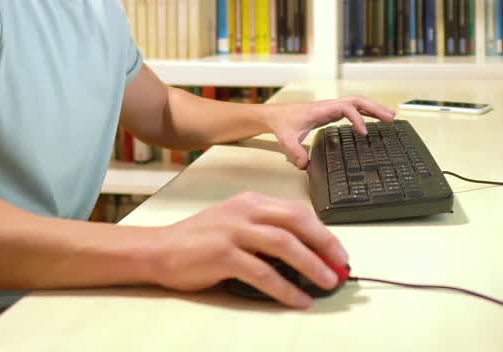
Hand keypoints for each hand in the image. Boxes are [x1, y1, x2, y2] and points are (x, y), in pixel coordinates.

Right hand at [149, 191, 348, 308]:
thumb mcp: (235, 223)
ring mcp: (234, 231)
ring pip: (284, 245)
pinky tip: (298, 299)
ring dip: (311, 265)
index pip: (296, 211)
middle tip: (342, 264)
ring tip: (327, 282)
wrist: (160, 249)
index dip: (322, 231)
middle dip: (325, 243)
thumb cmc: (199, 240)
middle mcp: (245, 211)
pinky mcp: (223, 255)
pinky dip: (285, 288)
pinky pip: (263, 273)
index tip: (338, 251)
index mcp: (251, 201)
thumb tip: (303, 254)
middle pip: (296, 221)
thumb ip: (264, 230)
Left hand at [267, 96, 396, 168]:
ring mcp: (332, 108)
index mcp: (322, 109)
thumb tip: (305, 166)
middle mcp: (330, 106)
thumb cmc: (282, 124)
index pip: (346, 108)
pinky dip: (366, 114)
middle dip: (375, 109)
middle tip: (391, 119)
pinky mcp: (332, 113)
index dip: (357, 119)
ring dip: (374, 109)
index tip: (363, 133)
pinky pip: (353, 110)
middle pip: (358, 101)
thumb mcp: (286, 139)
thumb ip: (295, 153)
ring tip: (391, 117)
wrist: (275, 116)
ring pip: (358, 104)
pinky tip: (375, 120)